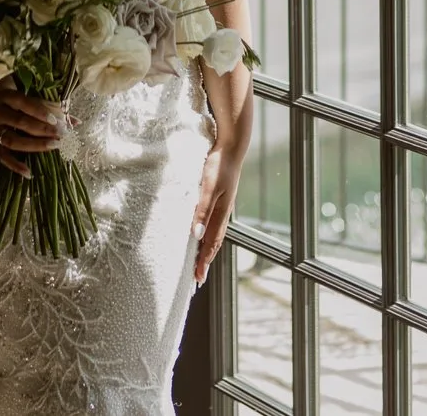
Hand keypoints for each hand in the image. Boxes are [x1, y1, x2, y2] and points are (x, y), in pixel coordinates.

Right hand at [0, 87, 65, 177]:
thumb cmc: (4, 89)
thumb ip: (47, 103)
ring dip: (34, 145)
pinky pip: (2, 156)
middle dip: (42, 129)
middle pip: (20, 122)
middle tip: (61, 134)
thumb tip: (75, 121)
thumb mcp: (22, 89)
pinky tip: (29, 173)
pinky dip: (14, 166)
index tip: (57, 119)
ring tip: (54, 146)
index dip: (40, 112)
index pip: (23, 103)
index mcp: (5, 95)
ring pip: (12, 140)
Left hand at [192, 141, 242, 285]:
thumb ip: (202, 211)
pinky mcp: (220, 199)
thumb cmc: (219, 166)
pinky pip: (213, 223)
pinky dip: (207, 234)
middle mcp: (222, 213)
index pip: (211, 244)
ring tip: (199, 261)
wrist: (231, 147)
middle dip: (205, 261)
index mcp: (221, 214)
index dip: (204, 262)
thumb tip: (196, 235)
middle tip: (198, 278)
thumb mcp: (208, 188)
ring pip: (213, 234)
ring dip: (206, 249)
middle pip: (214, 243)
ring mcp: (222, 206)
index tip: (198, 279)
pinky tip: (202, 233)